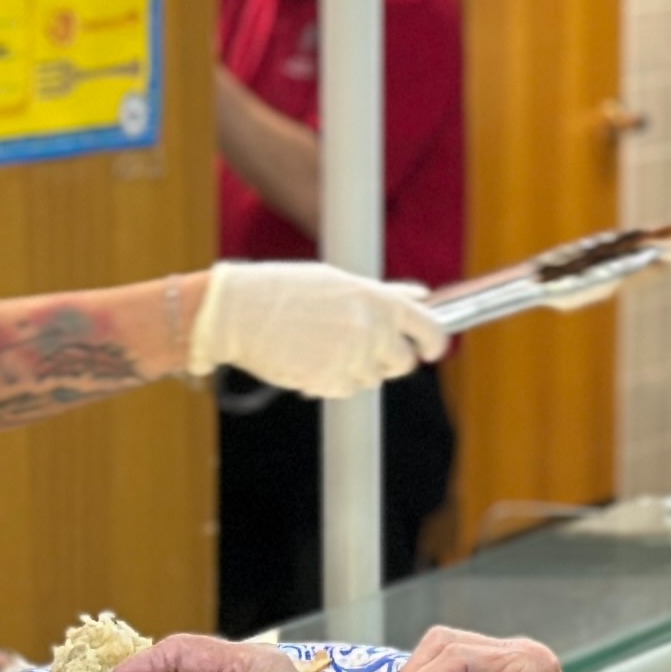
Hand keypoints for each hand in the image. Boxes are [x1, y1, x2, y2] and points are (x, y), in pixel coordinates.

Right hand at [187, 262, 448, 398]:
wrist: (237, 311)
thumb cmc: (284, 290)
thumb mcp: (337, 281)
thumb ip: (384, 294)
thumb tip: (422, 296)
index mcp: (376, 299)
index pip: (430, 329)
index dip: (433, 344)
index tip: (429, 351)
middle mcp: (370, 329)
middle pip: (402, 363)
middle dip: (387, 360)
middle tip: (360, 349)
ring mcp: (351, 358)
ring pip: (371, 378)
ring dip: (353, 369)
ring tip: (320, 345)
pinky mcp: (329, 381)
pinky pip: (345, 390)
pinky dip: (331, 381)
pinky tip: (307, 359)